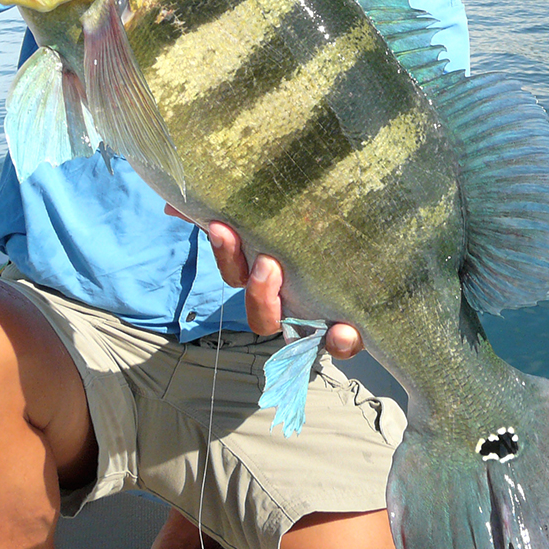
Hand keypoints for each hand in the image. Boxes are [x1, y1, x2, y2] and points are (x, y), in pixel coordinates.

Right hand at [164, 205, 363, 358]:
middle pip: (260, 313)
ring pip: (292, 329)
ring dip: (292, 314)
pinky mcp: (350, 328)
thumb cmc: (320, 230)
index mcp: (269, 275)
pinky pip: (342, 344)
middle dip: (257, 291)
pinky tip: (344, 329)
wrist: (374, 253)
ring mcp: (319, 317)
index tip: (221, 227)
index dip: (226, 255)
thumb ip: (234, 206)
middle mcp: (290, 301)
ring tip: (304, 293)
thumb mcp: (280, 217)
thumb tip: (174, 203)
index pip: (237, 273)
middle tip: (267, 263)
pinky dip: (341, 341)